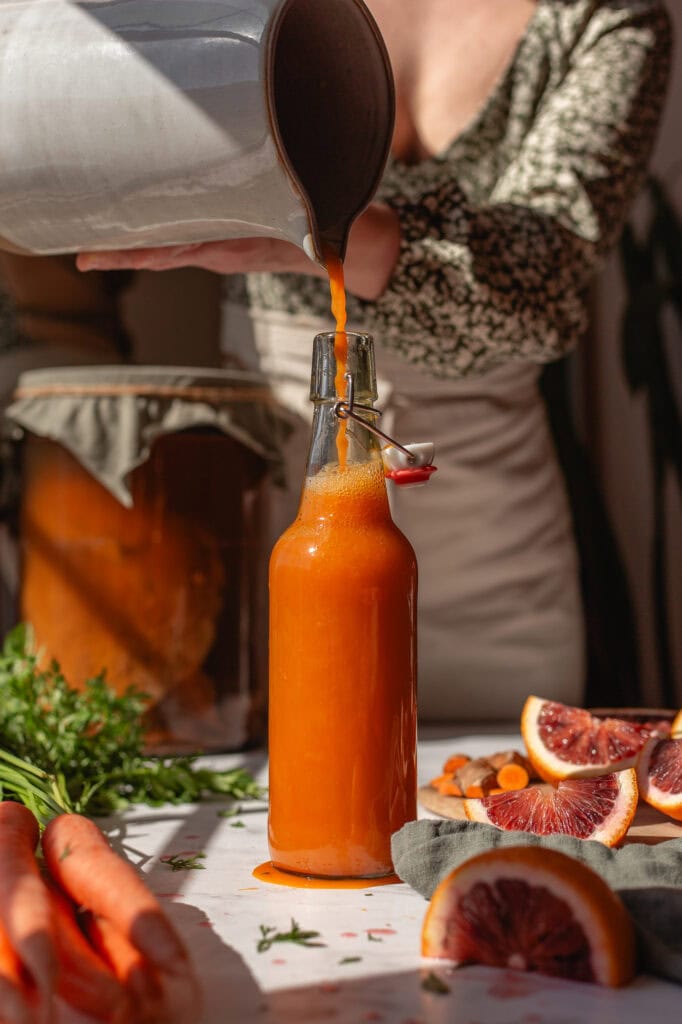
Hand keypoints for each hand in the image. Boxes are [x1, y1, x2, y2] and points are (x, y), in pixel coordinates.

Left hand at [76, 203, 400, 300]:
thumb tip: (381, 260)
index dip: (145, 251)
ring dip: (132, 243)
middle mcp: (226, 243)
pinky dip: (155, 232)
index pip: (184, 249)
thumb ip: (352, 252)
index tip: (107, 256)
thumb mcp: (341, 245)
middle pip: (165, 247)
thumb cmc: (337, 237)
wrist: (344, 238)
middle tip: (84, 256)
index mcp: (243, 247)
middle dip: (125, 250)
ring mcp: (223, 236)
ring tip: (90, 248)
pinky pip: (185, 230)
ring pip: (170, 240)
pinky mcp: (226, 228)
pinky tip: (129, 230)